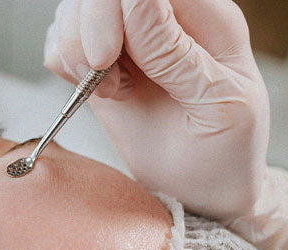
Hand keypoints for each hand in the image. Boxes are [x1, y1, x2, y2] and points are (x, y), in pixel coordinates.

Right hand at [44, 0, 287, 249]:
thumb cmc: (225, 155)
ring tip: (109, 89)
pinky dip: (66, 65)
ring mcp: (132, 37)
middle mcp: (166, 17)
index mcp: (208, 16)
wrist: (204, 193)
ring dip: (75, 50)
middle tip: (102, 75)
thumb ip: (176, 54)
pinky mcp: (104, 61)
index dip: (112, 7)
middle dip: (86, 29)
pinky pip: (62, 39)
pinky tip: (100, 92)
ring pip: (74, 9)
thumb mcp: (217, 106)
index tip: (106, 57)